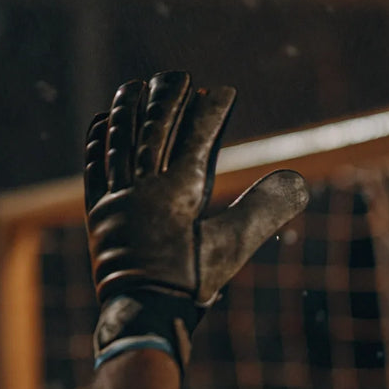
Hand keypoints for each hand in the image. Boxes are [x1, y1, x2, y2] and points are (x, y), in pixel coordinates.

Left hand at [85, 71, 308, 365]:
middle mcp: (143, 188)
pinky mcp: (96, 213)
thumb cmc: (191, 282)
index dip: (211, 111)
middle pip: (154, 131)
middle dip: (167, 98)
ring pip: (118, 143)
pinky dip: (96, 143)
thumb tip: (296, 179)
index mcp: (178, 192)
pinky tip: (100, 123)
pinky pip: (93, 170)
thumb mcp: (233, 246)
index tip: (223, 90)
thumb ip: (264, 209)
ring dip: (126, 111)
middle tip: (178, 75)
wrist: (143, 313)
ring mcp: (116, 199)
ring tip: (134, 86)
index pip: (196, 137)